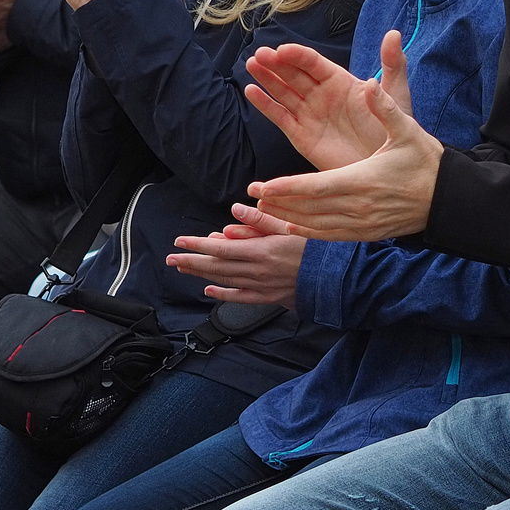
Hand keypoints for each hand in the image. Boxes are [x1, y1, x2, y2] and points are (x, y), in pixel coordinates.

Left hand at [167, 204, 306, 305]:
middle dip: (191, 262)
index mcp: (261, 251)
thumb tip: (236, 212)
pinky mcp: (269, 298)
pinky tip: (210, 290)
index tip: (180, 242)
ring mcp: (262, 287)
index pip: (221, 248)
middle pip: (217, 267)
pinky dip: (223, 294)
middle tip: (171, 258)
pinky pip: (240, 297)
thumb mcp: (292, 227)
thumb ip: (261, 220)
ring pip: (225, 281)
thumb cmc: (318, 248)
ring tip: (184, 269)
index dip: (197, 246)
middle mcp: (257, 271)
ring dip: (202, 275)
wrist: (339, 277)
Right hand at [245, 37, 411, 171]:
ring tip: (252, 64)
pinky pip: (281, 118)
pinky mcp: (302, 136)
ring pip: (283, 92)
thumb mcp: (396, 94)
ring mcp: (310, 114)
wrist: (386, 167)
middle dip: (276, 64)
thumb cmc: (393, 129)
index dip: (298, 55)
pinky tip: (251, 91)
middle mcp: (321, 94)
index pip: (314, 63)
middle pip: (293, 74)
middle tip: (260, 55)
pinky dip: (265, 105)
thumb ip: (392, 64)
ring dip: (266, 78)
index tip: (282, 50)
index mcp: (340, 81)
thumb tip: (394, 33)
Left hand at [247, 80, 442, 240]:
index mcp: (363, 180)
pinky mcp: (367, 233)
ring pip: (317, 226)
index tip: (262, 187)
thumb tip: (368, 83)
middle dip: (279, 204)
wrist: (450, 199)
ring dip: (289, 219)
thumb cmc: (428, 162)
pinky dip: (309, 233)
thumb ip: (385, 108)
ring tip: (265, 212)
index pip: (315, 187)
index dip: (286, 188)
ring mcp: (362, 224)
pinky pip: (331, 236)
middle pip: (309, 210)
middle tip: (253, 198)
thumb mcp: (408, 130)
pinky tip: (293, 228)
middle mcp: (359, 207)